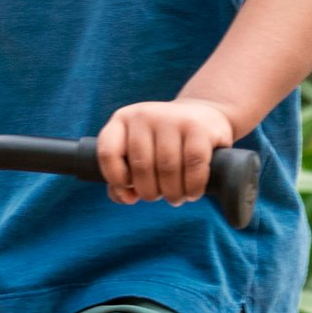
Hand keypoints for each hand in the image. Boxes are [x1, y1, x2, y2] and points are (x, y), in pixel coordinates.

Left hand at [99, 97, 238, 204]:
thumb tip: (125, 197)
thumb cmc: (164, 145)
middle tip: (161, 196)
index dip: (116, 179)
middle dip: (150, 192)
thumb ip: (122, 178)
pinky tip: (193, 192)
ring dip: (172, 193)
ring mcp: (173, 118)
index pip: (108, 152)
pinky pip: (194, 165)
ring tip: (176, 197)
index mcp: (122, 120)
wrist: (203, 118)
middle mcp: (145, 115)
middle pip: (141, 166)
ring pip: (167, 168)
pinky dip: (192, 187)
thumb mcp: (139, 155)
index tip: (130, 190)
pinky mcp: (199, 127)